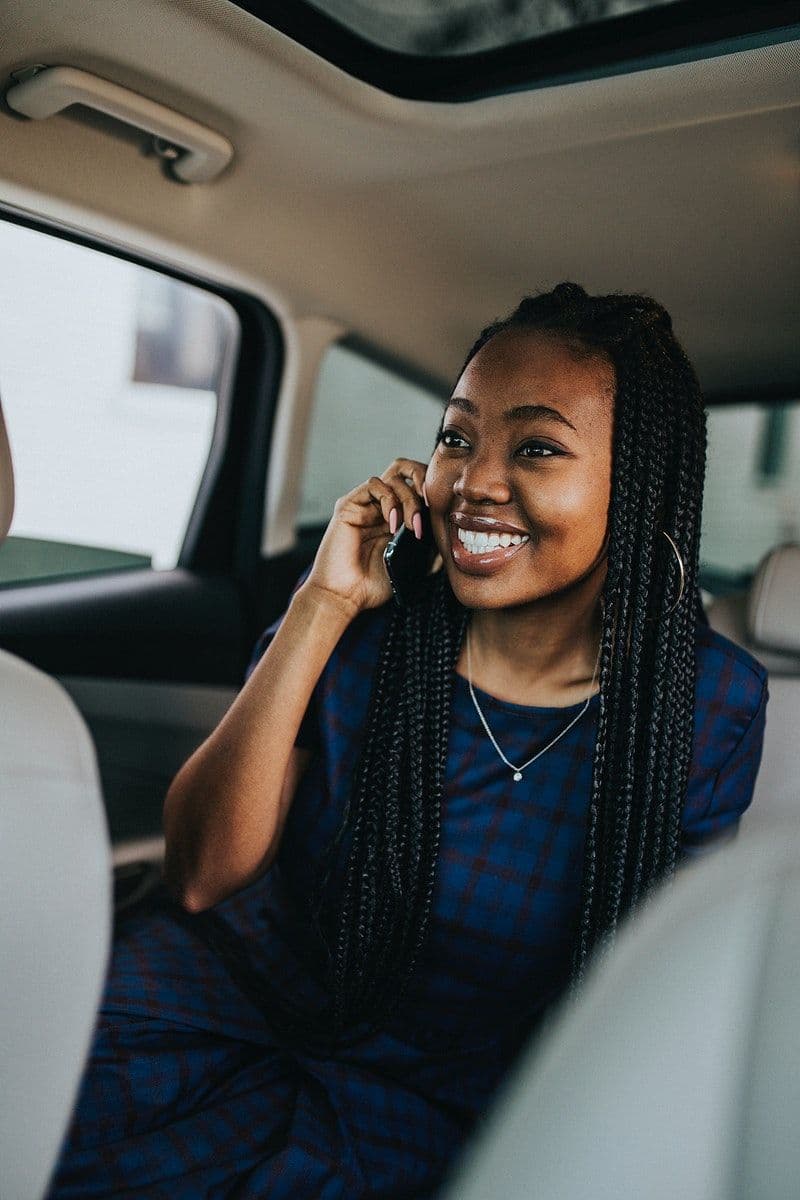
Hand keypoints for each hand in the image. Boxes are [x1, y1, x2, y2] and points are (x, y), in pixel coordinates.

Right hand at [302, 458, 427, 615]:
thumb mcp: (412, 566)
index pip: (416, 486)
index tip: (441, 512)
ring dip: (409, 499)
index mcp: (396, 517)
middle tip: (431, 504)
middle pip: (405, 470)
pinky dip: (389, 500)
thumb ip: (430, 549)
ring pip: (393, 477)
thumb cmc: (372, 585)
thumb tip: (450, 535)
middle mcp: (380, 506)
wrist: (344, 596)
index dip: (431, 490)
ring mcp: (365, 504)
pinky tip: (393, 523)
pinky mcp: (349, 504)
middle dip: (423, 479)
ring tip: (412, 527)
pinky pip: (374, 485)